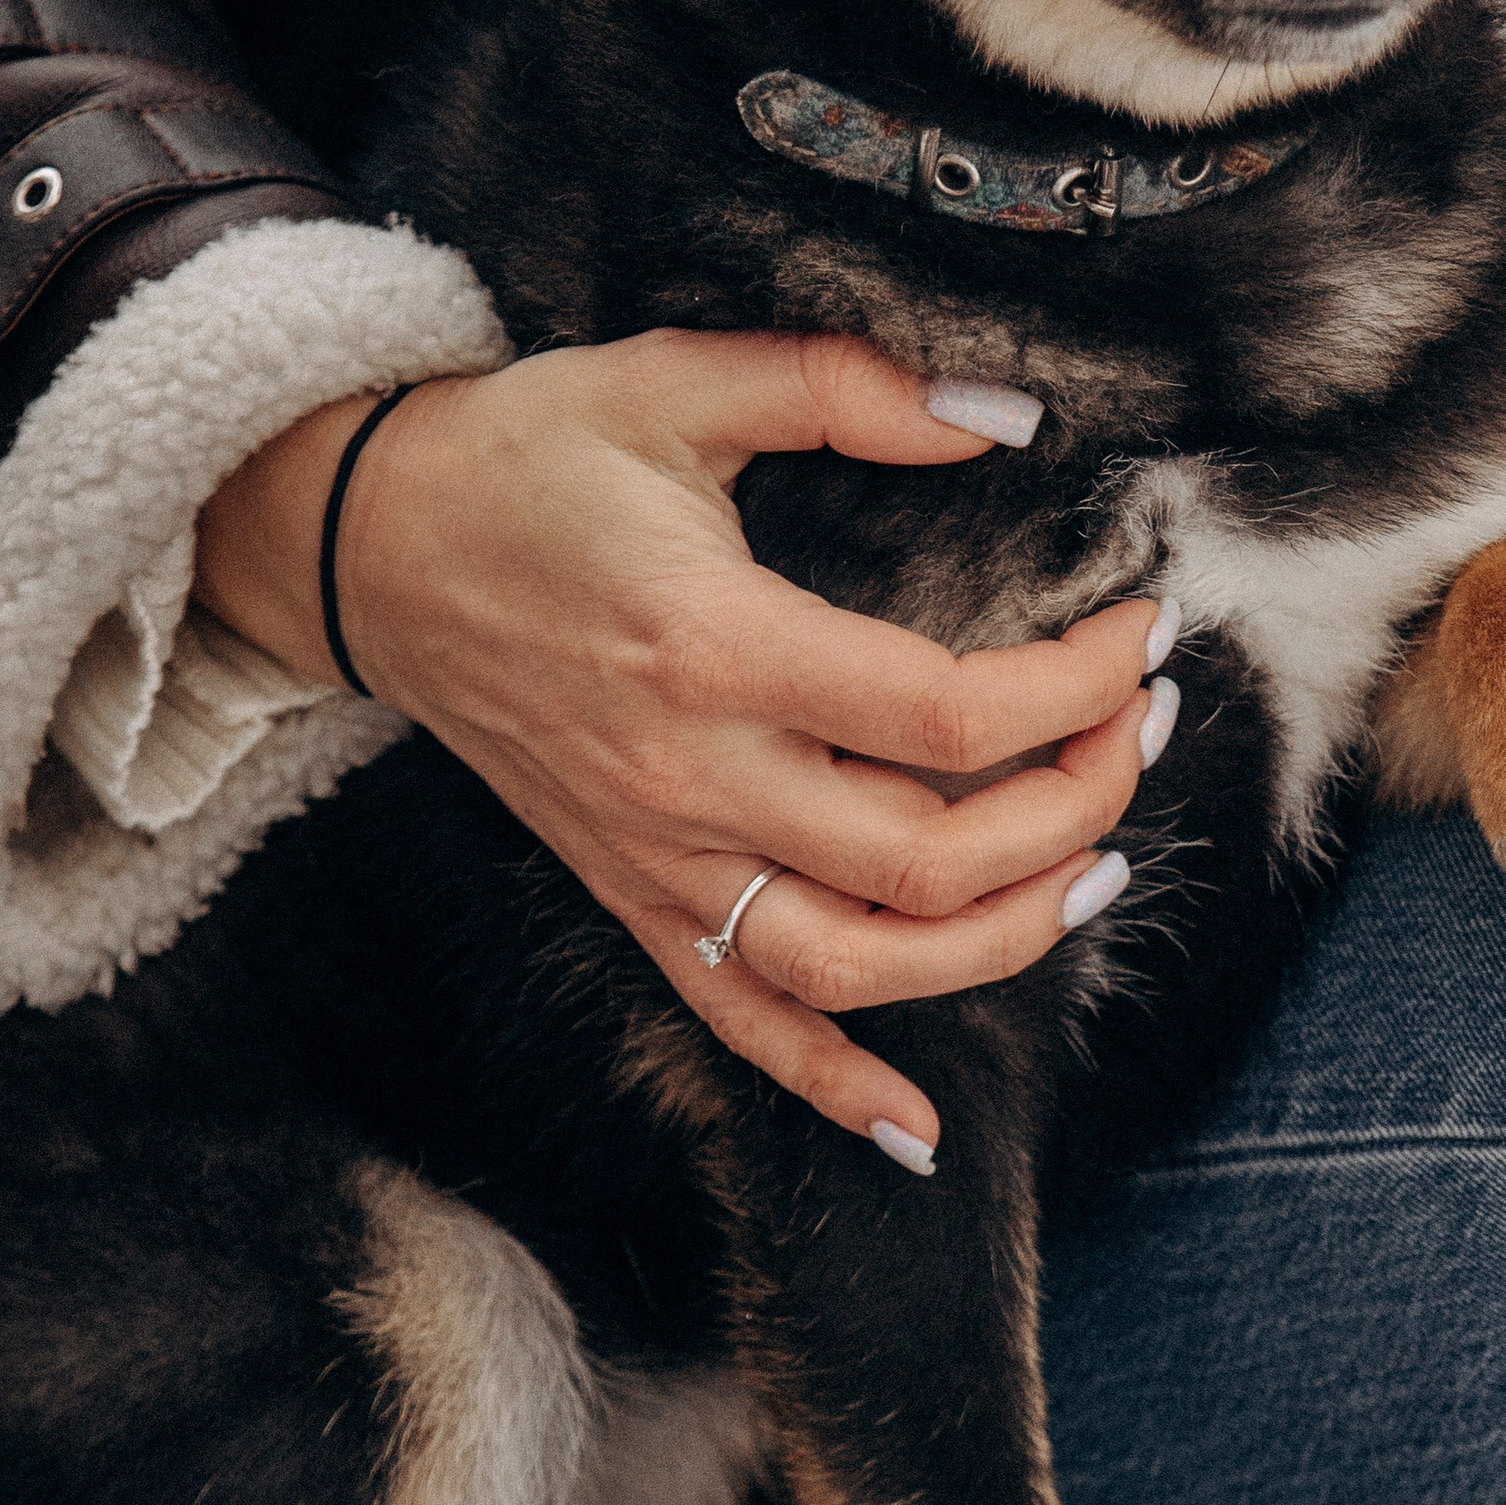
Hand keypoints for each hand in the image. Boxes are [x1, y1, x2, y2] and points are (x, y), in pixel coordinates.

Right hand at [196, 333, 1173, 1161]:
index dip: (1074, 690)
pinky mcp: (628, 895)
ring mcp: (655, 856)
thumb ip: (848, 388)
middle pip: (926, 858)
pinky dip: (829, 1086)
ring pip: (854, 965)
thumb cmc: (526, 456)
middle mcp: (688, 776)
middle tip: (1141, 734)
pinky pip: (735, 1020)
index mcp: (713, 645)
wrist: (364, 546)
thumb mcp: (677, 376)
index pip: (945, 716)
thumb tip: (1008, 415)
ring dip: (997, 944)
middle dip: (1072, 807)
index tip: (1140, 637)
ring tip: (1091, 875)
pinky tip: (918, 1127)